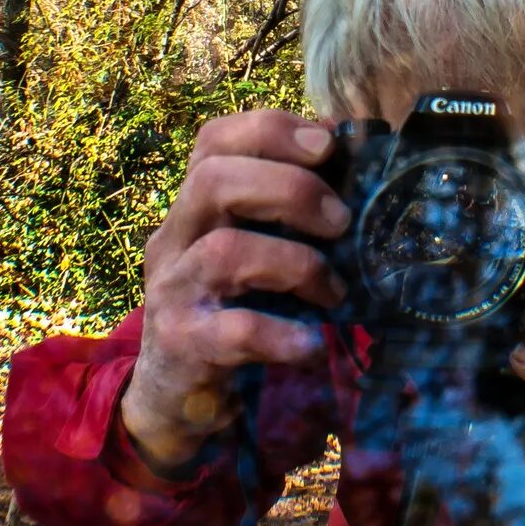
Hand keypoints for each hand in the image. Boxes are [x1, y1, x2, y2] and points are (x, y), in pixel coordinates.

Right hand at [119, 110, 349, 476]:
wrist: (174, 395)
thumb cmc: (231, 308)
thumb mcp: (251, 249)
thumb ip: (283, 210)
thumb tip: (351, 159)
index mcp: (193, 207)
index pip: (213, 141)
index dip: (271, 130)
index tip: (327, 145)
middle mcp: (174, 239)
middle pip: (213, 181)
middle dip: (289, 189)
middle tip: (340, 221)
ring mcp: (173, 292)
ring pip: (226, 251)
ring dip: (297, 264)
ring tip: (333, 291)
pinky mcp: (184, 345)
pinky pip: (235, 330)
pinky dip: (282, 335)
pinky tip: (309, 343)